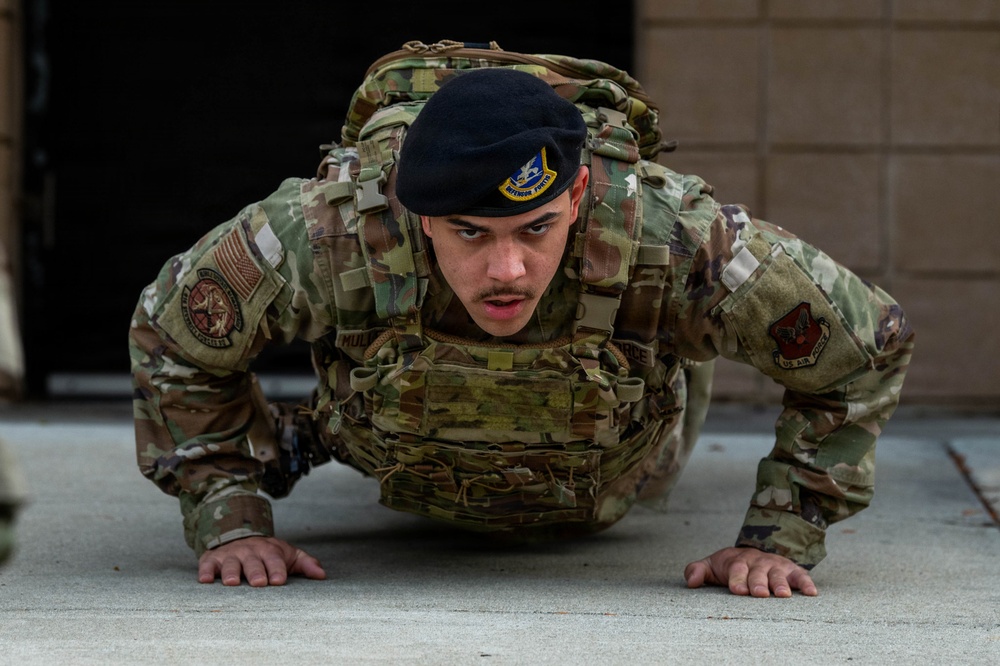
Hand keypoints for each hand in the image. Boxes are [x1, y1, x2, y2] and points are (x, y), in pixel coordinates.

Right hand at [197, 536, 326, 586]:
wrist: (238, 534)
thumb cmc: (267, 553)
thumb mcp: (288, 554)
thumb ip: (305, 564)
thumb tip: (322, 575)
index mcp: (269, 550)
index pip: (275, 560)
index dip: (277, 569)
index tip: (280, 581)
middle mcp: (249, 551)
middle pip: (253, 562)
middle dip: (256, 572)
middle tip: (259, 583)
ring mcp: (229, 555)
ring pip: (230, 563)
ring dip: (230, 572)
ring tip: (231, 583)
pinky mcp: (211, 559)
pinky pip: (207, 565)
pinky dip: (205, 572)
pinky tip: (205, 580)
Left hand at [684, 546, 817, 597]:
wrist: (752, 553)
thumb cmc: (730, 567)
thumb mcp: (711, 566)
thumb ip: (697, 571)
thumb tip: (690, 581)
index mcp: (737, 561)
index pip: (736, 570)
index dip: (737, 579)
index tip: (738, 590)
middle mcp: (757, 562)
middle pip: (758, 572)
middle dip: (759, 582)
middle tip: (760, 594)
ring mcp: (775, 565)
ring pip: (778, 574)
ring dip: (780, 583)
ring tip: (783, 595)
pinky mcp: (792, 570)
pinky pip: (800, 575)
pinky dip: (806, 583)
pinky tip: (811, 593)